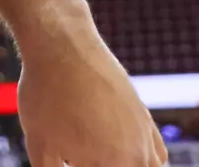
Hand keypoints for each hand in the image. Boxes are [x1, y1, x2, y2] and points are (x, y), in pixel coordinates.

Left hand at [17, 27, 165, 166]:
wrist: (62, 44)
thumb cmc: (45, 94)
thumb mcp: (40, 145)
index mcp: (113, 165)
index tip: (74, 165)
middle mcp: (137, 155)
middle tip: (84, 162)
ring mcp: (145, 136)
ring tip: (101, 159)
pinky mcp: (145, 119)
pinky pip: (157, 157)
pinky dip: (147, 166)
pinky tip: (128, 163)